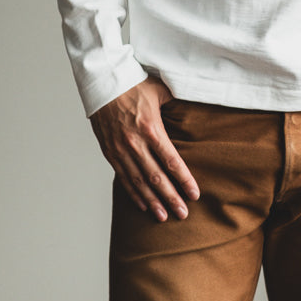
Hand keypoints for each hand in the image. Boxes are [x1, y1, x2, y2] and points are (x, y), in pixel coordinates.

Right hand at [90, 78, 199, 221]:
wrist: (103, 83)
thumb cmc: (135, 84)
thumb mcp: (161, 90)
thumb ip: (177, 104)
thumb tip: (196, 106)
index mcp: (151, 128)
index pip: (171, 161)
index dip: (184, 180)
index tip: (194, 194)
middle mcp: (135, 143)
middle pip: (156, 178)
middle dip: (171, 198)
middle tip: (183, 214)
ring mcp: (120, 150)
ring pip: (139, 182)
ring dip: (152, 201)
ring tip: (164, 217)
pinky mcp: (110, 152)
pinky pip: (123, 177)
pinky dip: (133, 193)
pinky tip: (143, 204)